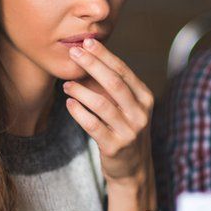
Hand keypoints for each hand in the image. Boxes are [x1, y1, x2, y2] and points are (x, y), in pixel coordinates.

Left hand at [64, 38, 153, 184]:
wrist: (133, 169)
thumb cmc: (124, 129)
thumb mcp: (126, 107)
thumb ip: (111, 86)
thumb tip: (86, 57)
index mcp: (144, 97)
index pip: (123, 71)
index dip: (104, 55)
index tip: (87, 42)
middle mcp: (141, 113)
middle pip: (114, 83)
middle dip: (92, 65)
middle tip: (74, 53)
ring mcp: (130, 131)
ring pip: (102, 104)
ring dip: (81, 91)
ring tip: (66, 84)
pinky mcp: (115, 147)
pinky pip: (93, 126)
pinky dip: (79, 113)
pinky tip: (69, 103)